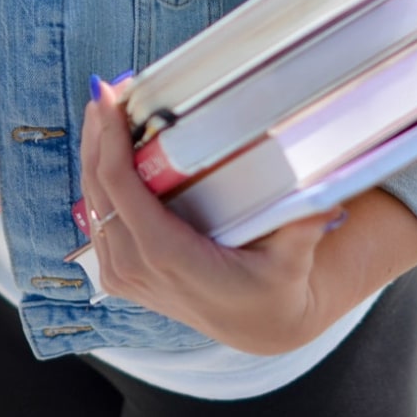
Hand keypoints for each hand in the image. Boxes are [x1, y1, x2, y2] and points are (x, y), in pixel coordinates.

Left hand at [80, 78, 344, 354]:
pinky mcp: (120, 273)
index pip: (121, 190)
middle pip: (98, 188)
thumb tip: (325, 199)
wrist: (259, 327)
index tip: (109, 98)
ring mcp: (123, 274)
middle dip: (97, 134)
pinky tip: (105, 147)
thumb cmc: (274, 289)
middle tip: (106, 89)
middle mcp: (136, 268)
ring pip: (91, 202)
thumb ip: (302, 230)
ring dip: (93, 152)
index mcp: (168, 257)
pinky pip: (97, 218)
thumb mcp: (292, 262)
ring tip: (104, 107)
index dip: (109, 141)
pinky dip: (97, 179)